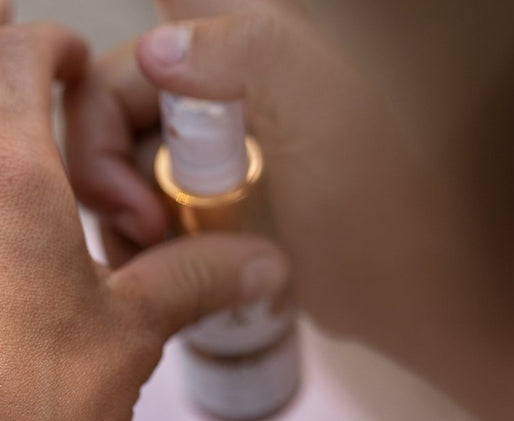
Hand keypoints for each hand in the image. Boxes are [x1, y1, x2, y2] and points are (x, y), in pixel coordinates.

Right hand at [66, 2, 513, 420]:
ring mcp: (206, 142)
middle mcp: (215, 80)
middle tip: (140, 224)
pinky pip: (136, 203)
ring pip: (114, 157)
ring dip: (116, 212)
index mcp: (245, 37)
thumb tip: (156, 47)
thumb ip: (248, 51)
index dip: (110, 81)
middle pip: (106, 98)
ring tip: (157, 258)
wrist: (410, 295)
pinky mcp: (203, 196)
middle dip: (104, 165)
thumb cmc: (383, 205)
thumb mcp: (322, 113)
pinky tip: (162, 268)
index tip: (119, 152)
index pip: (144, 34)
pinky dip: (134, 237)